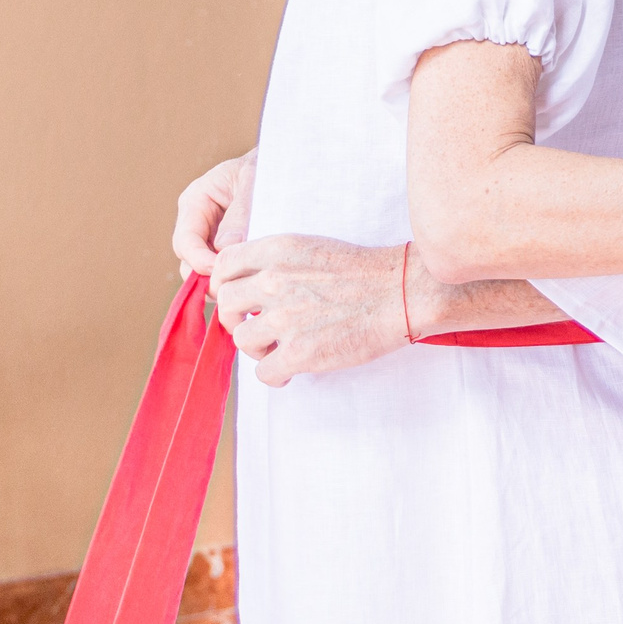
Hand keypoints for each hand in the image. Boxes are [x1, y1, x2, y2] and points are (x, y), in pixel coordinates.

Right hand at [172, 149, 256, 278]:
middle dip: (208, 277)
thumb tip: (225, 247)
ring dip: (223, 282)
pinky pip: (224, 273)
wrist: (283, 168)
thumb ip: (240, 213)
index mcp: (195, 202)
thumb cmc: (266, 168)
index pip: (185, 240)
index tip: (221, 270)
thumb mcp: (253, 183)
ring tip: (249, 283)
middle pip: (189, 263)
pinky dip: (235, 280)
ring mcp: (211, 239)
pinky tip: (254, 281)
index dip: (199, 260)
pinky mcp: (227, 252)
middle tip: (237, 284)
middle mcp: (198, 224)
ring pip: (204, 273)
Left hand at [208, 235, 409, 386]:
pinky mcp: (300, 353)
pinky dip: (274, 376)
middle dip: (235, 320)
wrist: (400, 293)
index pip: (223, 265)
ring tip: (277, 350)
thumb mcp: (310, 247)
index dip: (223, 285)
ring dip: (256, 349)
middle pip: (226, 305)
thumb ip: (275, 261)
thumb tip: (246, 283)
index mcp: (276, 251)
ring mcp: (285, 318)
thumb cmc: (361, 271)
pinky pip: (263, 372)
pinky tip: (289, 371)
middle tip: (254, 327)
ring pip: (241, 340)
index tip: (237, 298)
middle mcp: (274, 281)